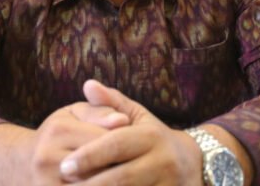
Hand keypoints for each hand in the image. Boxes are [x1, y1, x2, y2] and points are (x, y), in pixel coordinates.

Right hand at [28, 101, 130, 183]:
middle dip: (122, 169)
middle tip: (137, 169)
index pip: (105, 139)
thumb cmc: (58, 133)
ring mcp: (46, 183)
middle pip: (100, 167)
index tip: (138, 151)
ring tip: (130, 180)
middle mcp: (48, 158)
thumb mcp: (76, 114)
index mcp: (58, 130)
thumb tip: (123, 121)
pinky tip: (111, 184)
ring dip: (113, 182)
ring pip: (94, 185)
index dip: (126, 146)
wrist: (24, 163)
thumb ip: (101, 111)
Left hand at [58, 80, 203, 184]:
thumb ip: (111, 102)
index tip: (64, 166)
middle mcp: (163, 162)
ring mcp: (169, 185)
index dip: (89, 156)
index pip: (116, 145)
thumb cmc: (155, 138)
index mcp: (152, 137)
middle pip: (122, 177)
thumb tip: (88, 84)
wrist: (195, 165)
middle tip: (64, 185)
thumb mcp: (138, 116)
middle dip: (91, 184)